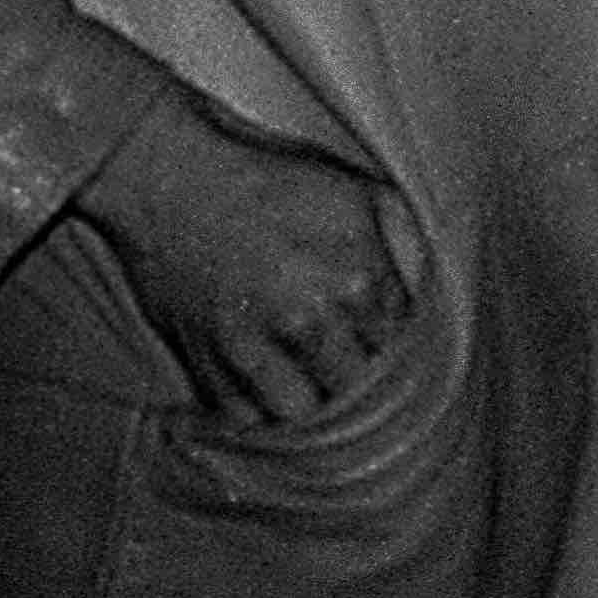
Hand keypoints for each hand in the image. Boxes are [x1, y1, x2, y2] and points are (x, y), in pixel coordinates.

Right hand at [69, 85, 421, 426]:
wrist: (171, 181)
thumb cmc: (266, 179)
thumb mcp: (356, 190)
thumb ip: (402, 241)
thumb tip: (426, 284)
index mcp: (357, 279)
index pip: (402, 344)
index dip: (401, 348)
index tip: (394, 348)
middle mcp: (309, 323)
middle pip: (358, 387)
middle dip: (362, 380)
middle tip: (355, 368)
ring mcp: (253, 350)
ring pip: (303, 414)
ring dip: (313, 404)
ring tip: (315, 386)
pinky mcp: (205, 365)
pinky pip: (243, 418)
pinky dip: (258, 413)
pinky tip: (268, 394)